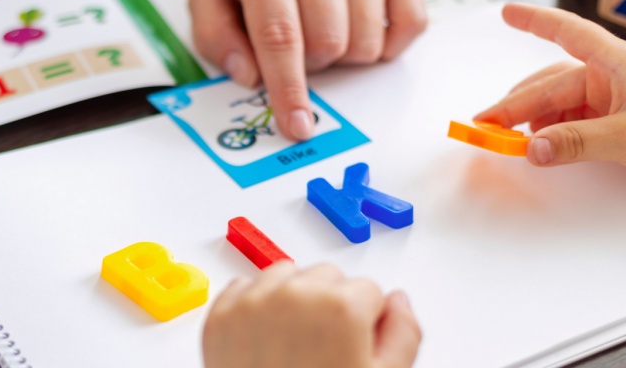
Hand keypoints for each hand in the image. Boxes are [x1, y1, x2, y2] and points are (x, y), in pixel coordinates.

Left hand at [189, 0, 426, 140]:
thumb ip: (216, 34)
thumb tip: (249, 76)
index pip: (280, 34)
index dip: (287, 87)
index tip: (295, 124)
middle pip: (327, 45)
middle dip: (311, 65)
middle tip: (298, 46)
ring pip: (366, 44)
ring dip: (344, 55)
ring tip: (325, 28)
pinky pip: (410, 26)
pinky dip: (387, 43)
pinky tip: (360, 24)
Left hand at [202, 262, 420, 367]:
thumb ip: (403, 333)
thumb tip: (398, 302)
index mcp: (341, 308)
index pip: (369, 290)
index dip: (365, 322)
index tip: (352, 345)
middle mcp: (296, 295)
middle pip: (328, 276)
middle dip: (331, 305)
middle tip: (323, 349)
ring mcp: (254, 303)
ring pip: (287, 276)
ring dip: (295, 300)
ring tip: (294, 345)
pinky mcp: (222, 315)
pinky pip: (246, 287)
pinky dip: (257, 306)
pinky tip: (266, 340)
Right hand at [474, 3, 625, 204]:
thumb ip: (575, 142)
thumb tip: (531, 149)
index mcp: (617, 62)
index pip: (568, 33)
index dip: (535, 21)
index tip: (506, 12)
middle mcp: (612, 76)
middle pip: (551, 83)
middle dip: (516, 102)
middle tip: (485, 124)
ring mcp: (613, 100)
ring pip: (559, 104)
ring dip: (532, 120)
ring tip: (509, 139)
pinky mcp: (616, 124)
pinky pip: (572, 122)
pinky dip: (551, 133)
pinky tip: (540, 145)